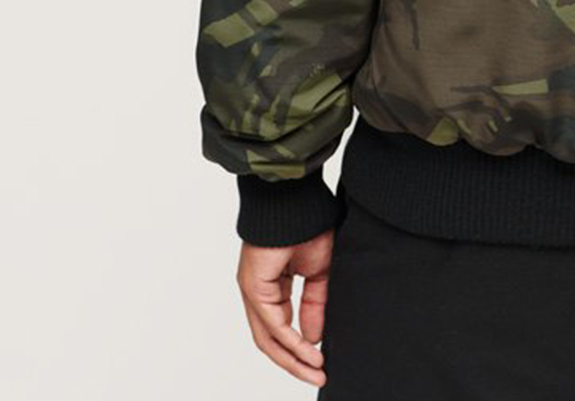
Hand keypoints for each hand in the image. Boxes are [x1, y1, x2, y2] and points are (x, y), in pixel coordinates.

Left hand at [237, 232, 332, 384]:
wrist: (296, 200)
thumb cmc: (307, 223)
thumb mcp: (319, 272)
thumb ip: (315, 304)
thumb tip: (313, 337)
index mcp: (272, 286)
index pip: (282, 327)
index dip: (301, 348)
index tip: (321, 362)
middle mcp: (259, 292)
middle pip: (271, 340)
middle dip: (296, 362)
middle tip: (318, 375)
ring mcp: (253, 291)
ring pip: (268, 337)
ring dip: (292, 358)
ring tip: (315, 370)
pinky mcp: (254, 288)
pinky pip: (272, 323)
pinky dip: (291, 341)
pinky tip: (308, 349)